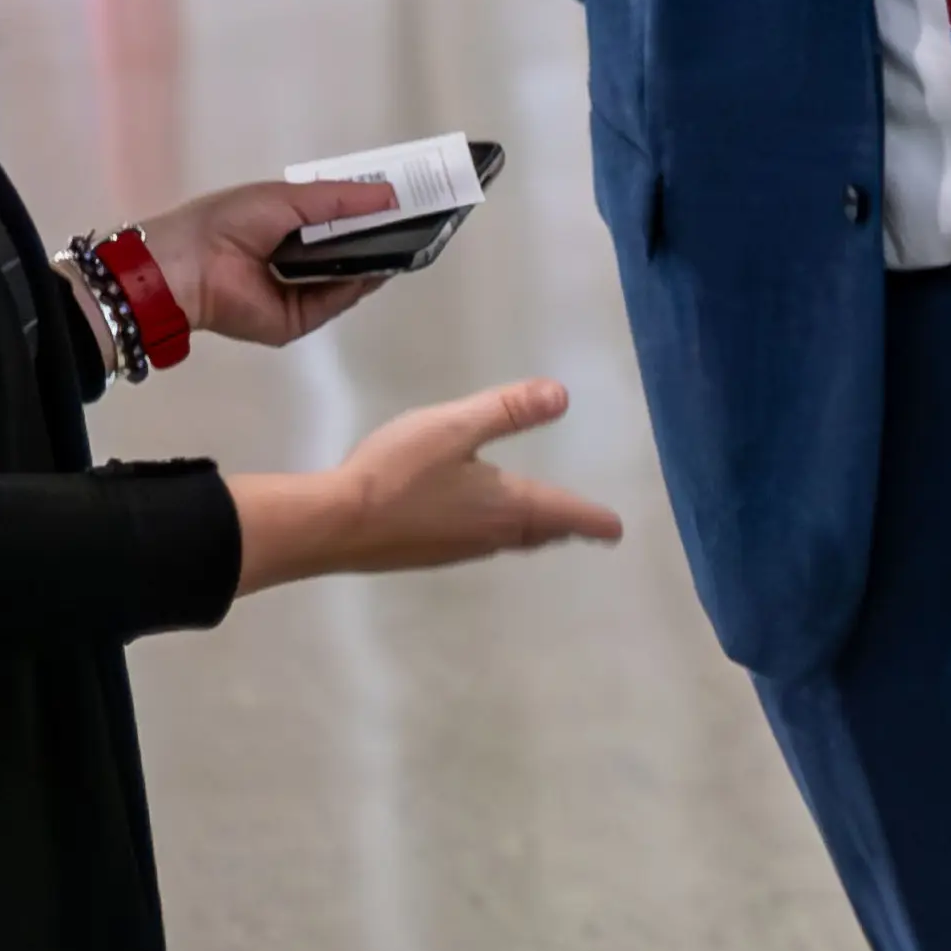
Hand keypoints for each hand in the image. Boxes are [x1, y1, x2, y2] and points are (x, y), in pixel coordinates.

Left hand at [134, 178, 396, 348]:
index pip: (339, 222)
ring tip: (415, 238)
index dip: (371, 211)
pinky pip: (336, 301)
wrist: (190, 264)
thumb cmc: (231, 221)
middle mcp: (297, 262)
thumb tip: (392, 195)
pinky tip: (383, 264)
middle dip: (382, 237)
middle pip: (350, 253)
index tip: (408, 198)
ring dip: (378, 260)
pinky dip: (359, 284)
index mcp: (288, 229)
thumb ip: (341, 198)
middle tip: (423, 220)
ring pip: (349, 279)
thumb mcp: (289, 197)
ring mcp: (299, 293)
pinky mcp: (298, 320)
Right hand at [234, 378, 623, 590]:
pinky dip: (496, 533)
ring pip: (508, 541)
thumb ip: (508, 410)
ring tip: (542, 524)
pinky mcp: (426, 554)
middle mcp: (489, 536)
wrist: (334, 524)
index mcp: (506, 507)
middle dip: (563, 527)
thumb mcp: (456, 427)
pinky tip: (477, 523)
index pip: (563, 513)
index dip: (592, 519)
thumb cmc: (399, 472)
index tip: (616, 529)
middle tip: (584, 527)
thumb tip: (562, 397)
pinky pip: (479, 543)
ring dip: (531, 532)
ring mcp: (456, 550)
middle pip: (538, 533)